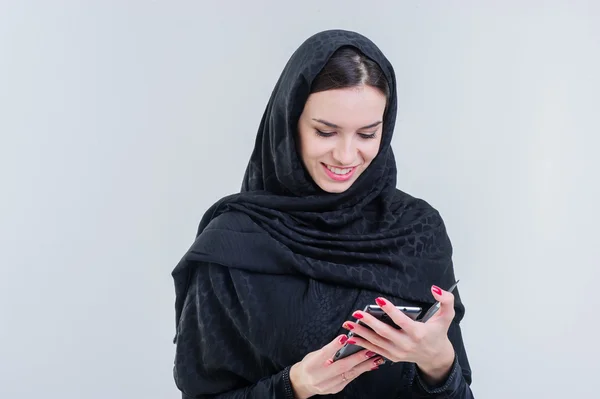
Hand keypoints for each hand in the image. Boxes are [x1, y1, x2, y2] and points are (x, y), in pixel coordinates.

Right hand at [289, 334, 384, 398]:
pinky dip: (361, 371)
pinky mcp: (336, 389)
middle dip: (357, 358)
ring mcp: (328, 385)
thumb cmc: (310, 364)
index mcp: (311, 365)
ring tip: (375, 357)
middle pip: (340, 367)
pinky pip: (351, 379)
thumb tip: (345, 340)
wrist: (303, 382)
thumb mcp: (314, 354)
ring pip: (349, 374)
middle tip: (369, 350)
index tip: (344, 337)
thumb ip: (329, 349)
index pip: (324, 354)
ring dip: (364, 365)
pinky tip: (370, 366)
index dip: (334, 346)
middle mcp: (319, 377)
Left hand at [341, 285, 456, 384]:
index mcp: (418, 333)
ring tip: (348, 323)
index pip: (401, 321)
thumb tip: (435, 289)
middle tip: (357, 312)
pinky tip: (352, 337)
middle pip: (385, 333)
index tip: (379, 300)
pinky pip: (374, 350)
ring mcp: (398, 352)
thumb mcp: (447, 316)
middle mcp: (406, 344)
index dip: (390, 310)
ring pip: (376, 342)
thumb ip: (446, 300)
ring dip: (361, 333)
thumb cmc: (438, 333)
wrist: (435, 356)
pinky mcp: (392, 357)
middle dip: (369, 322)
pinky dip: (362, 343)